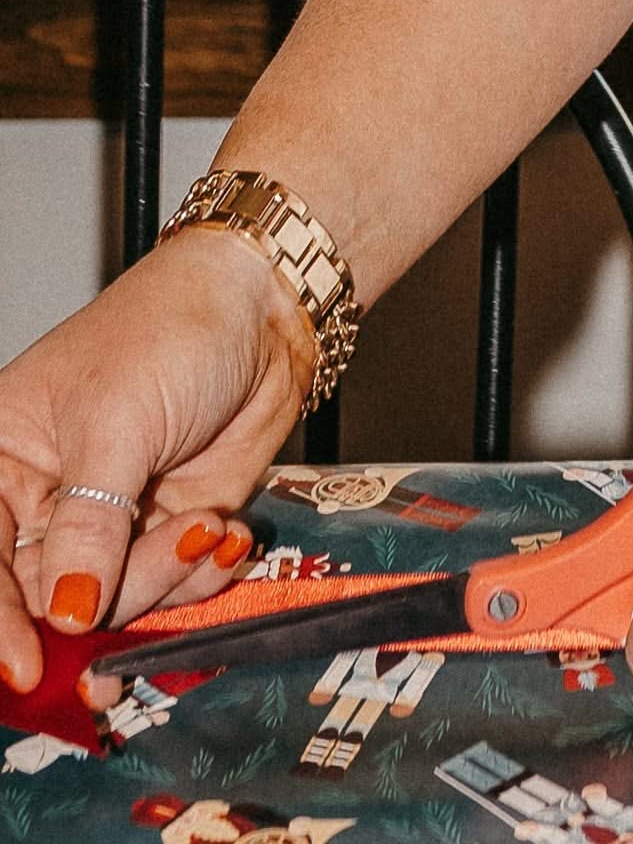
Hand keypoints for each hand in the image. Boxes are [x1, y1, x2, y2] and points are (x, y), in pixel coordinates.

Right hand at [0, 227, 317, 692]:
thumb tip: (67, 612)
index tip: (29, 668)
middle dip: (100, 612)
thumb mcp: (118, 422)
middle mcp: (46, 503)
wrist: (263, 307)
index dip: (0, 624)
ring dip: (164, 580)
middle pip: (47, 600)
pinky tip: (225, 534)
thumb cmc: (171, 328)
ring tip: (204, 527)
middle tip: (145, 604)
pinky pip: (171, 586)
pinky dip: (200, 573)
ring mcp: (110, 522)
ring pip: (114, 602)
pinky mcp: (166, 529)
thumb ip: (89, 524)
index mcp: (3, 465)